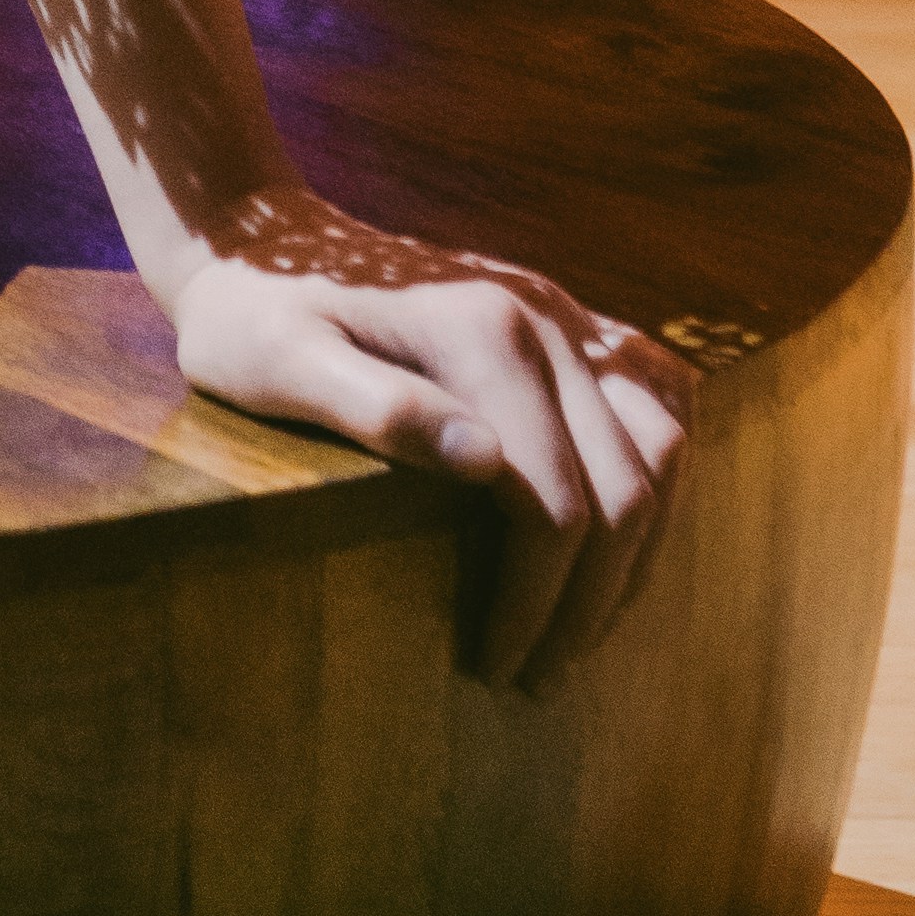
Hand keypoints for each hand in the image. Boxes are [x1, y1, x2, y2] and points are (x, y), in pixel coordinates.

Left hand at [156, 187, 689, 690]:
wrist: (259, 239)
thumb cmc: (253, 316)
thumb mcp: (278, 363)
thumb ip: (376, 409)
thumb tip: (484, 464)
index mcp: (483, 332)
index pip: (554, 504)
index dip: (537, 602)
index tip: (499, 667)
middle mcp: (545, 316)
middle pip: (624, 488)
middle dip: (592, 600)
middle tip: (539, 675)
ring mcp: (564, 313)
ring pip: (661, 449)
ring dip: (638, 549)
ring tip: (581, 626)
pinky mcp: (567, 320)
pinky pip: (654, 401)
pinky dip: (656, 477)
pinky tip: (620, 537)